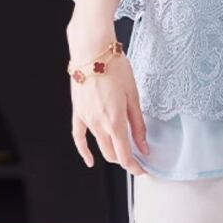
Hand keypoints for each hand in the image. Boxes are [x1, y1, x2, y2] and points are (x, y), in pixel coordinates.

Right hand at [68, 49, 149, 175]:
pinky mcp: (78, 113)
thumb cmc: (115, 68)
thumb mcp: (134, 96)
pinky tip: (90, 160)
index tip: (143, 170)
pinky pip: (79, 137)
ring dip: (111, 152)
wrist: (92, 51)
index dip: (135, 167)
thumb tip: (144, 146)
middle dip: (125, 160)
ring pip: (99, 145)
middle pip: (112, 154)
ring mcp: (86, 120)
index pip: (125, 156)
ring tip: (123, 150)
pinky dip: (84, 151)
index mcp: (115, 121)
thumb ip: (138, 125)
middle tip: (137, 158)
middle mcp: (99, 124)